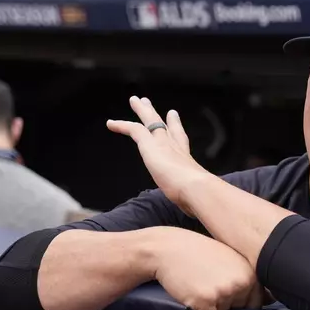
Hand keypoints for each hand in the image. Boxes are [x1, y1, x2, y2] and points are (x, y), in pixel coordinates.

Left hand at [106, 96, 203, 214]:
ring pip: (151, 120)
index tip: (172, 115)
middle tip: (149, 103)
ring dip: (142, 110)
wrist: (196, 188)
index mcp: (186, 158)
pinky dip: (121, 125)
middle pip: (165, 125)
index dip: (175, 127)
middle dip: (157, 114)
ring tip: (135, 100)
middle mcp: (176, 147)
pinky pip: (134, 130)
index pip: (180, 139)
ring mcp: (164, 143)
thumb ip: (192, 198)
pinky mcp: (150, 145)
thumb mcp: (194, 196)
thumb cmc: (198, 196)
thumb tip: (195, 209)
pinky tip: (110, 123)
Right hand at [151, 227, 263, 309]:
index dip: (242, 303)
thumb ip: (245, 276)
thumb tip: (270, 300)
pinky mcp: (207, 300)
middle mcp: (242, 280)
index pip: (257, 300)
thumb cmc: (198, 253)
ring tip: (198, 294)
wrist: (168, 249)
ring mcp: (225, 290)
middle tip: (209, 292)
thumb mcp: (229, 258)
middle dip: (226, 307)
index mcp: (251, 270)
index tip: (228, 299)